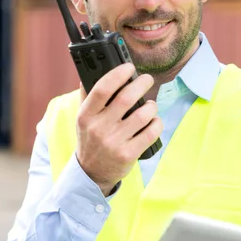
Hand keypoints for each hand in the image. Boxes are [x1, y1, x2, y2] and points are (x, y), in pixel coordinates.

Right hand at [76, 63, 162, 195]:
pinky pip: (151, 132)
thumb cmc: (90, 140)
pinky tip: (154, 121)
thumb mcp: (83, 120)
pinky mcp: (128, 155)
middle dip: (142, 84)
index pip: (102, 89)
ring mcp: (114, 142)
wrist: (91, 173)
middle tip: (147, 80)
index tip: (129, 67)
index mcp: (86, 116)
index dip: (118, 74)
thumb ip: (87, 97)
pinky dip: (157, 123)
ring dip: (151, 106)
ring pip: (142, 115)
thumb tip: (89, 74)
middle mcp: (99, 128)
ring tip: (150, 105)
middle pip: (126, 98)